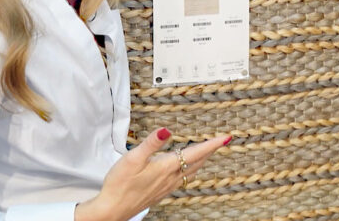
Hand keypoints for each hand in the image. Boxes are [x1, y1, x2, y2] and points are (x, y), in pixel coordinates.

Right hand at [74, 128, 231, 220]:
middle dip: (210, 151)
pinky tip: (185, 171)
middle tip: (221, 142)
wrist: (112, 210)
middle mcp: (170, 178)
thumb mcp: (133, 158)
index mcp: (166, 167)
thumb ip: (151, 143)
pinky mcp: (161, 193)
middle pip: (197, 163)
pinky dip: (190, 171)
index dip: (212, 145)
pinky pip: (182, 180)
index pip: (195, 153)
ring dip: (201, 162)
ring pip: (191, 172)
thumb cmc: (120, 184)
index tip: (226, 138)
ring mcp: (167, 187)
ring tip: (206, 153)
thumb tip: (167, 129)